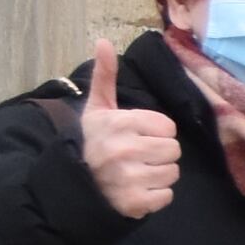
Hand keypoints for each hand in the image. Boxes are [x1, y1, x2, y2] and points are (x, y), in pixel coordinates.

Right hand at [78, 41, 177, 221]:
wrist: (70, 184)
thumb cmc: (90, 143)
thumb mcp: (96, 108)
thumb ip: (105, 76)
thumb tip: (104, 41)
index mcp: (120, 123)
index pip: (168, 128)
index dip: (155, 133)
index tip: (136, 137)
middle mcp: (125, 149)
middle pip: (174, 150)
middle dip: (159, 154)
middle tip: (137, 157)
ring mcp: (129, 177)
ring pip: (172, 173)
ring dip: (158, 175)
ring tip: (136, 173)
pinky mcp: (134, 203)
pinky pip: (166, 197)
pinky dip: (154, 197)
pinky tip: (136, 191)